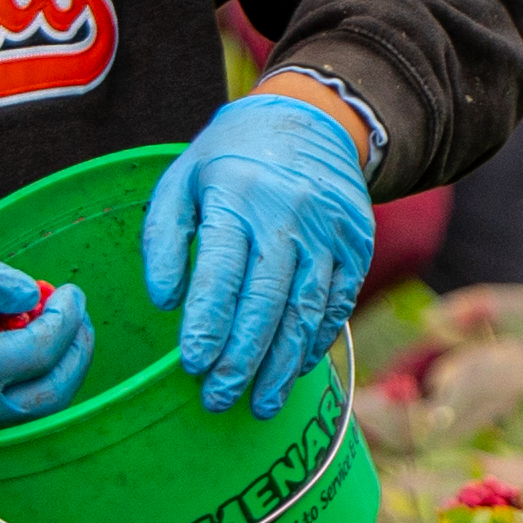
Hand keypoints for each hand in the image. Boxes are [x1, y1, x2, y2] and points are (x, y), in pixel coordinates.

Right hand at [0, 249, 94, 436]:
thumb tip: (33, 294)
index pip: (32, 354)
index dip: (62, 321)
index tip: (69, 291)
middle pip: (46, 396)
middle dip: (73, 351)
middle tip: (76, 311)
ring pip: (33, 410)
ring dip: (57, 366)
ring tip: (57, 322)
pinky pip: (10, 410)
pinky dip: (30, 378)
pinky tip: (26, 341)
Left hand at [139, 83, 372, 419]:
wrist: (313, 118)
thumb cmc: (233, 158)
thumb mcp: (183, 179)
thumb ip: (164, 238)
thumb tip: (165, 302)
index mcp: (237, 194)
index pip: (222, 271)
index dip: (208, 322)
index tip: (194, 364)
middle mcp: (288, 213)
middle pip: (266, 300)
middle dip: (241, 358)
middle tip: (219, 399)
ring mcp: (329, 229)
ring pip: (305, 309)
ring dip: (281, 363)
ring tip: (258, 403)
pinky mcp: (357, 243)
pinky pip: (338, 302)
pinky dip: (315, 340)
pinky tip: (293, 369)